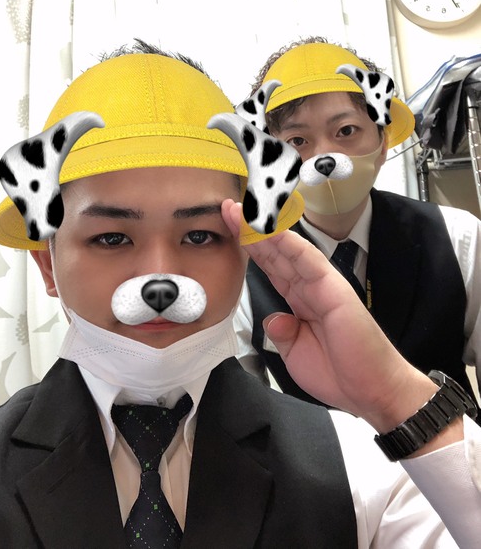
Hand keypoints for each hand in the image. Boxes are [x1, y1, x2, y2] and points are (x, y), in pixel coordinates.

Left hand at [222, 199, 440, 433]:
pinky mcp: (335, 288)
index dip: (250, 248)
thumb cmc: (339, 373)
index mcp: (299, 300)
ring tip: (242, 212)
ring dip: (264, 231)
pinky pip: (309, 261)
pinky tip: (272, 229)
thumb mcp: (296, 353)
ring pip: (288, 251)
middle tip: (228, 209)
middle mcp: (309, 287)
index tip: (230, 229)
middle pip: (275, 253)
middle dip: (250, 231)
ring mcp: (322, 284)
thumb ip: (282, 332)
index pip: (271, 266)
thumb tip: (274, 318)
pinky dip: (290, 244)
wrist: (371, 391)